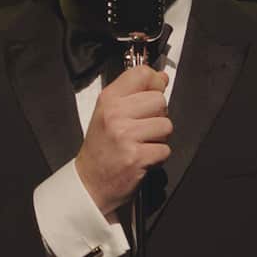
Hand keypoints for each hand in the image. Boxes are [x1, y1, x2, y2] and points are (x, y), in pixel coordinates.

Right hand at [75, 65, 171, 216]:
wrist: (90, 183)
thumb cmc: (101, 147)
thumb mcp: (108, 113)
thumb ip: (133, 93)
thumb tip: (161, 78)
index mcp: (108, 99)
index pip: (142, 74)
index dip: (155, 82)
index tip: (153, 91)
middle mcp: (115, 114)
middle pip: (159, 100)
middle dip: (157, 116)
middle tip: (142, 128)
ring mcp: (126, 136)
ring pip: (166, 125)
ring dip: (158, 138)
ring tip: (141, 144)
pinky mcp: (137, 157)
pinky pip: (165, 149)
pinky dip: (157, 157)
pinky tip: (142, 158)